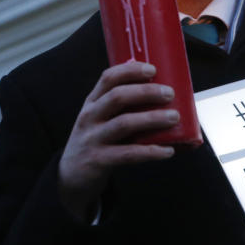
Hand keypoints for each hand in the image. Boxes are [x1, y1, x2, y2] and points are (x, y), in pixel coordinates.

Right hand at [57, 61, 178, 220]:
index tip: (152, 69)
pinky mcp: (98, 160)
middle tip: (169, 93)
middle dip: (146, 92)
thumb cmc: (94, 140)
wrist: (70, 175)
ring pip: (124, 123)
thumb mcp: (99, 118)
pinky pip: (128, 154)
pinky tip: (167, 151)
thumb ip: (119, 104)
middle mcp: (90, 116)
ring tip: (174, 118)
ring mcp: (92, 138)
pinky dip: (150, 151)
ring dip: (152, 118)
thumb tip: (151, 85)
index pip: (108, 78)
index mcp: (92, 102)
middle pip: (117, 97)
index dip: (130, 71)